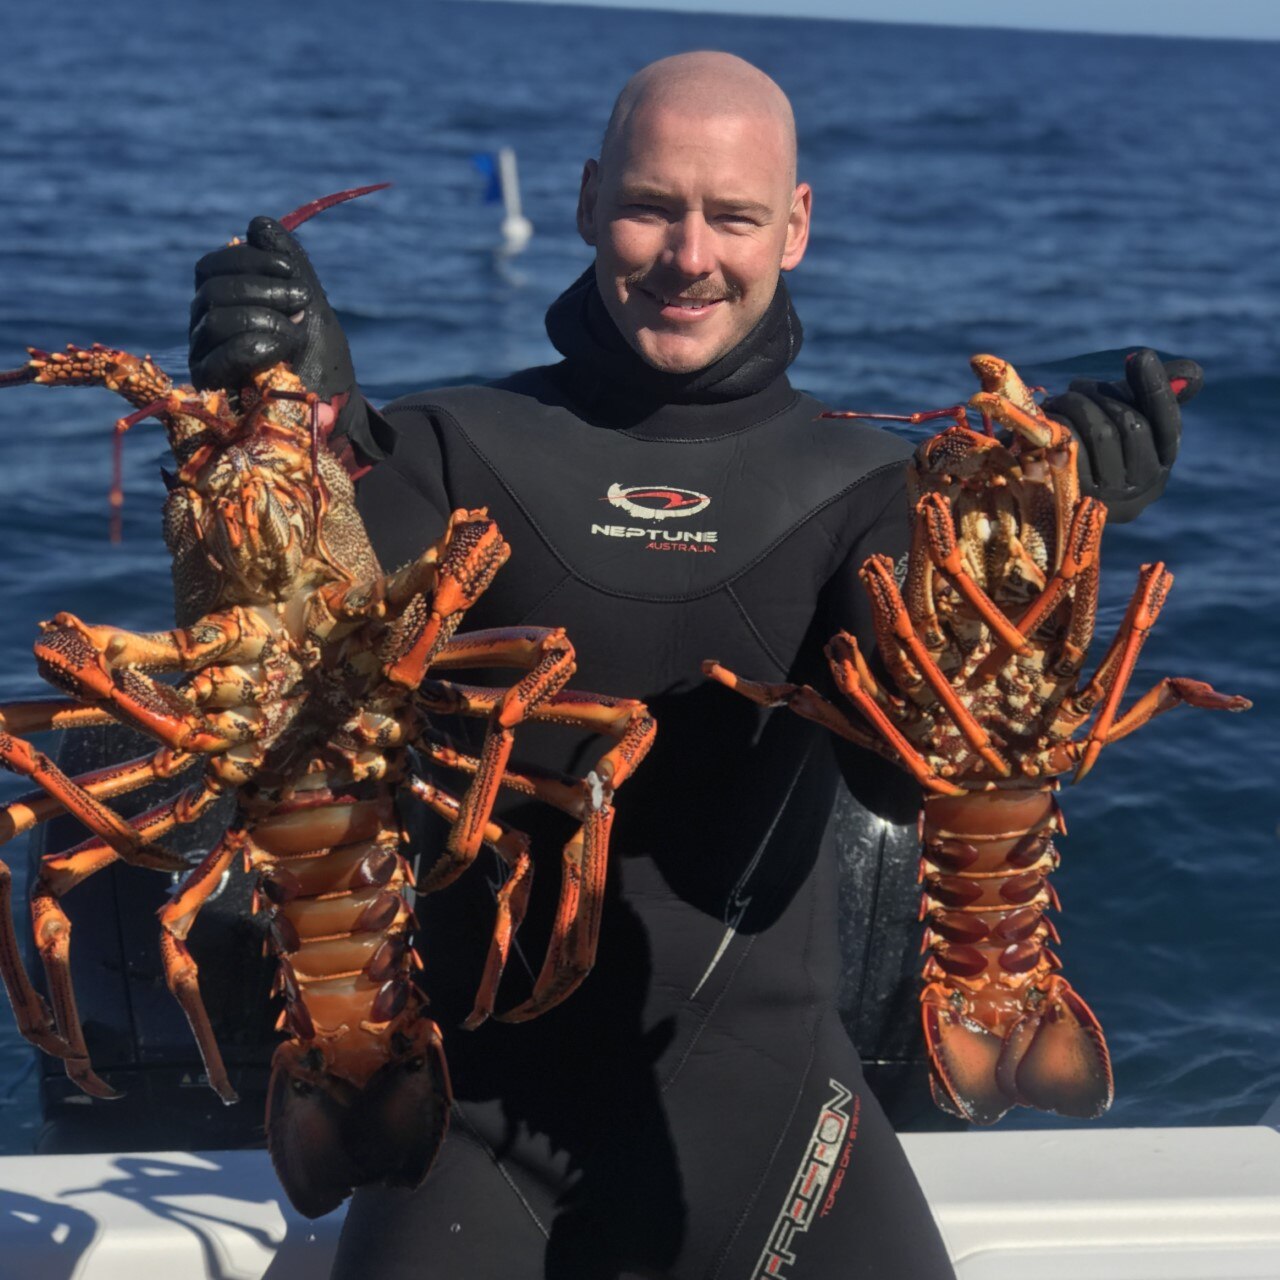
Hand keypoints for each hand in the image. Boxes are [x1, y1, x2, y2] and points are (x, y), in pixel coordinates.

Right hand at [189, 217, 359, 432]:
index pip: (212, 266)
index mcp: (225, 304)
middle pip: (211, 288)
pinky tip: (283, 350)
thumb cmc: (323, 362)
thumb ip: (288, 264)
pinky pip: (217, 356)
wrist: (337, 412)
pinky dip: (255, 345)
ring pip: (214, 317)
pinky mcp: (210, 390)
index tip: (292, 273)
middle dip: (263, 289)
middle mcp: (206, 328)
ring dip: (266, 319)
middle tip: (302, 304)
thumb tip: (258, 223)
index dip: (249, 260)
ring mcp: (204, 358)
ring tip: (296, 335)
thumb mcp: (311, 305)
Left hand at [1042, 349, 1202, 522]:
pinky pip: (1072, 450)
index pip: (1167, 422)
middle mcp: (1142, 483)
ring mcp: (1110, 495)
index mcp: (1161, 460)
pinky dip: (1061, 425)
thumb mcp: (1126, 416)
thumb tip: (1192, 373)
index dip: (1155, 387)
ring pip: (1102, 434)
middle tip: (1078, 385)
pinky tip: (1050, 417)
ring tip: (1062, 398)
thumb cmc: (1097, 446)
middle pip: (1131, 425)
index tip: (1140, 356)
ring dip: (1078, 405)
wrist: (1052, 491)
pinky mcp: (1075, 496)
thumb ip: (1154, 394)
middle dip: (1102, 395)